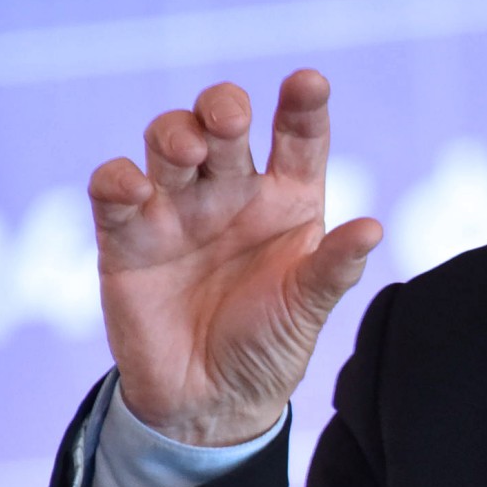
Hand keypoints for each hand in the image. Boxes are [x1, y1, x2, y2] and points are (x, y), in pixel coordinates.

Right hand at [89, 70, 383, 445]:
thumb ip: (334, 268)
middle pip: (223, 124)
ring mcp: (177, 209)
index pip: (298, 138)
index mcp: (287, 200)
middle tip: (231, 120)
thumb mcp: (307, 310)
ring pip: (168, 143)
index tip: (308, 83)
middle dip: (223, 107)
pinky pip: (113, 189)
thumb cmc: (269, 347)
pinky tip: (133, 189)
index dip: (302, 106)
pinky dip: (117, 179)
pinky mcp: (126, 236)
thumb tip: (373, 228)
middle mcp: (231, 193)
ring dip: (175, 134)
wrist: (208, 404)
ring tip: (189, 152)